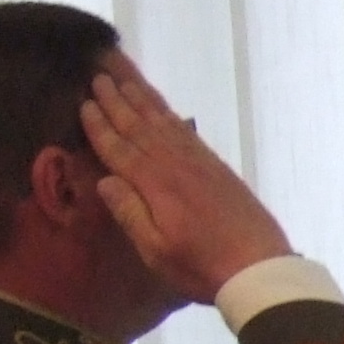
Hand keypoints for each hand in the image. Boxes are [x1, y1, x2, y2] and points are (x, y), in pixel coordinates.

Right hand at [77, 55, 291, 298]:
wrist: (260, 267)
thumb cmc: (202, 266)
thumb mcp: (156, 250)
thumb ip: (129, 213)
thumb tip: (104, 180)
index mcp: (154, 184)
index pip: (119, 148)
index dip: (100, 126)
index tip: (84, 102)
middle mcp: (174, 164)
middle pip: (139, 125)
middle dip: (116, 101)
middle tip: (98, 75)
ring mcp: (199, 162)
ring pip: (163, 122)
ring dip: (142, 100)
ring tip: (124, 79)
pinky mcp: (218, 167)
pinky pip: (186, 131)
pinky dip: (170, 115)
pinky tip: (163, 109)